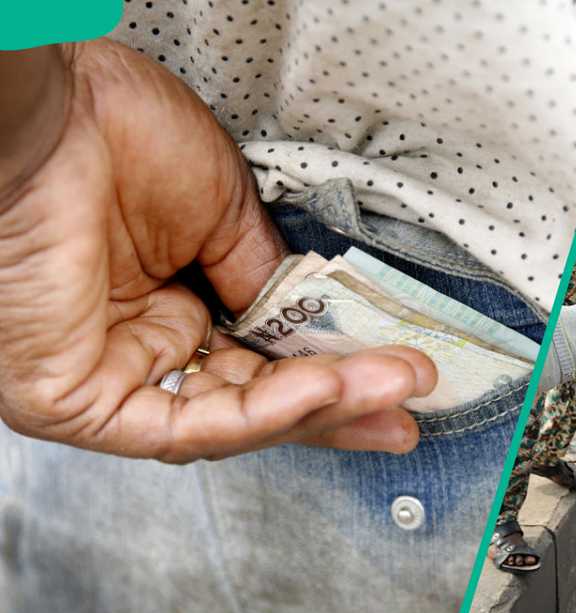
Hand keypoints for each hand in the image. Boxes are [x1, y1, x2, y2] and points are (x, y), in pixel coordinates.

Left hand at [0, 40, 435, 462]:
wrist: (52, 112)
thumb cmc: (119, 136)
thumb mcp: (225, 212)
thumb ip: (268, 282)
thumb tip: (317, 327)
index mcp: (167, 300)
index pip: (260, 360)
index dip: (332, 372)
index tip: (397, 371)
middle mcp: (138, 345)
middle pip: (255, 402)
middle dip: (340, 405)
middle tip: (409, 400)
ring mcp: (108, 376)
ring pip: (228, 422)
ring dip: (321, 408)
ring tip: (391, 388)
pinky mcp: (74, 399)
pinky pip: (182, 424)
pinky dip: (264, 413)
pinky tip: (326, 390)